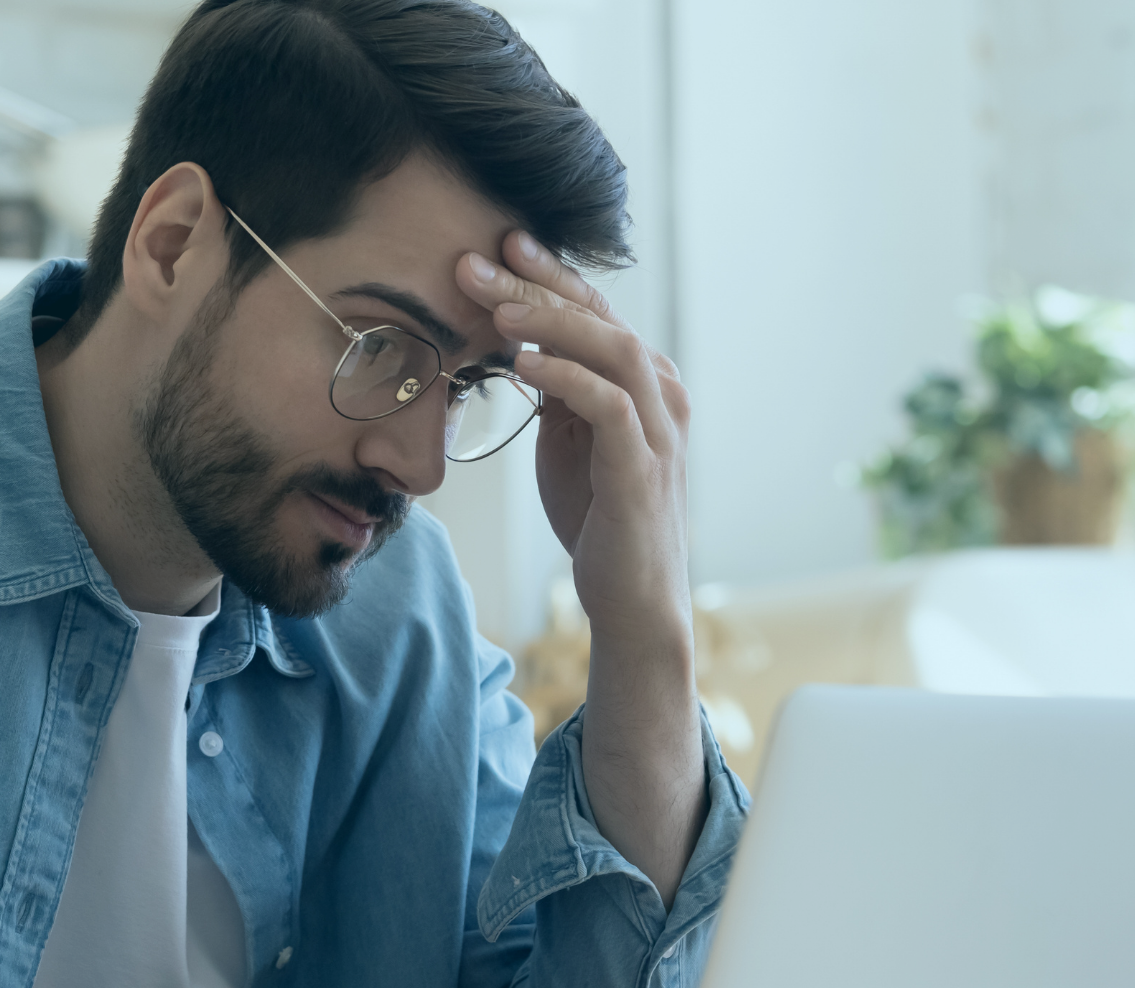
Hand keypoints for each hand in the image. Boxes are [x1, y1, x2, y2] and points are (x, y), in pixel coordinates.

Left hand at [454, 232, 690, 645]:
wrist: (630, 595)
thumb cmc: (598, 515)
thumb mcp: (569, 439)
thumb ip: (557, 390)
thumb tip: (517, 345)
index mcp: (641, 379)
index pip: (593, 310)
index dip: (547, 275)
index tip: (497, 245)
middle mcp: (660, 392)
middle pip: (599, 317)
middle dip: (535, 285)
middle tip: (475, 263)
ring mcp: (658, 427)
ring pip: (611, 348)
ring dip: (551, 323)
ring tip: (498, 307)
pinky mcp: (642, 466)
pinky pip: (609, 405)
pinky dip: (566, 377)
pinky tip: (522, 364)